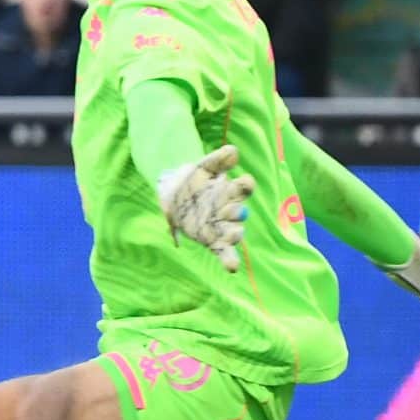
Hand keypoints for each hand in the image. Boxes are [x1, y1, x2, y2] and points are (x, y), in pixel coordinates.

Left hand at [158, 145, 253, 271]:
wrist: (175, 194)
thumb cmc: (193, 180)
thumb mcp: (202, 167)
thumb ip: (217, 160)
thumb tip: (233, 151)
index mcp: (230, 191)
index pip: (243, 188)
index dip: (244, 186)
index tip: (245, 181)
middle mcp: (229, 210)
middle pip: (238, 213)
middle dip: (237, 212)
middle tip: (236, 212)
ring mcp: (221, 226)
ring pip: (234, 232)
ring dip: (234, 234)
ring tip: (233, 235)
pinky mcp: (212, 240)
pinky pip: (223, 252)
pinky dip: (229, 259)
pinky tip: (232, 268)